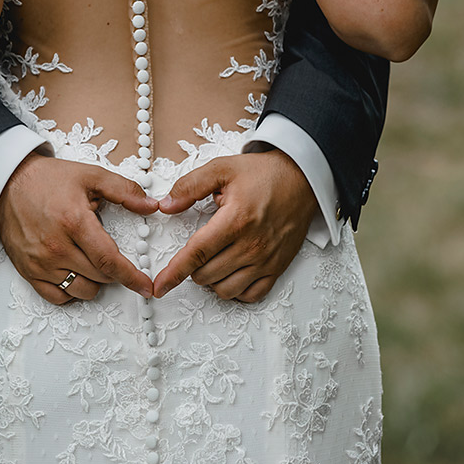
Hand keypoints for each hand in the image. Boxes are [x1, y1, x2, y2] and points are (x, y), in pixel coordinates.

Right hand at [0, 153, 159, 304]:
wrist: (8, 183)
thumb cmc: (49, 179)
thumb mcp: (91, 176)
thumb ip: (124, 191)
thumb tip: (151, 206)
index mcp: (74, 222)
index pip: (109, 260)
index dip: (131, 277)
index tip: (145, 287)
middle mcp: (56, 247)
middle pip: (99, 277)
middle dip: (113, 271)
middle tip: (109, 253)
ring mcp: (40, 262)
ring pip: (82, 290)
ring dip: (95, 282)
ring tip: (91, 261)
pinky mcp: (28, 271)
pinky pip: (57, 296)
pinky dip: (72, 291)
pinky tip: (76, 275)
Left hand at [152, 149, 316, 301]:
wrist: (302, 178)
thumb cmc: (262, 174)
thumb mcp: (223, 168)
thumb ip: (190, 186)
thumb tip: (165, 206)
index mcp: (236, 220)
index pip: (197, 253)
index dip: (174, 272)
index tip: (160, 286)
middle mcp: (252, 245)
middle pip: (207, 275)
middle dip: (193, 268)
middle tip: (198, 249)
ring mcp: (266, 259)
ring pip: (226, 290)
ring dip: (211, 281)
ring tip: (213, 261)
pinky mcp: (278, 267)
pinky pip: (251, 295)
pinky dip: (236, 290)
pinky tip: (231, 274)